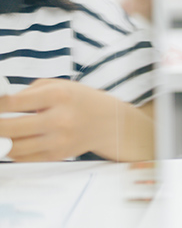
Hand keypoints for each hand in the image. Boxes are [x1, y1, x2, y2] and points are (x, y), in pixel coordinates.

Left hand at [0, 79, 119, 161]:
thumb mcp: (59, 85)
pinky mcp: (57, 155)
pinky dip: (12, 151)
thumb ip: (29, 91)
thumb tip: (1, 104)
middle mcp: (59, 119)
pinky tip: (13, 141)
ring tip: (2, 134)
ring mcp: (58, 140)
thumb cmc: (80, 101)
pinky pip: (23, 157)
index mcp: (58, 95)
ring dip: (1, 141)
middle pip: (9, 128)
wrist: (109, 122)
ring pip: (13, 147)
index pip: (13, 102)